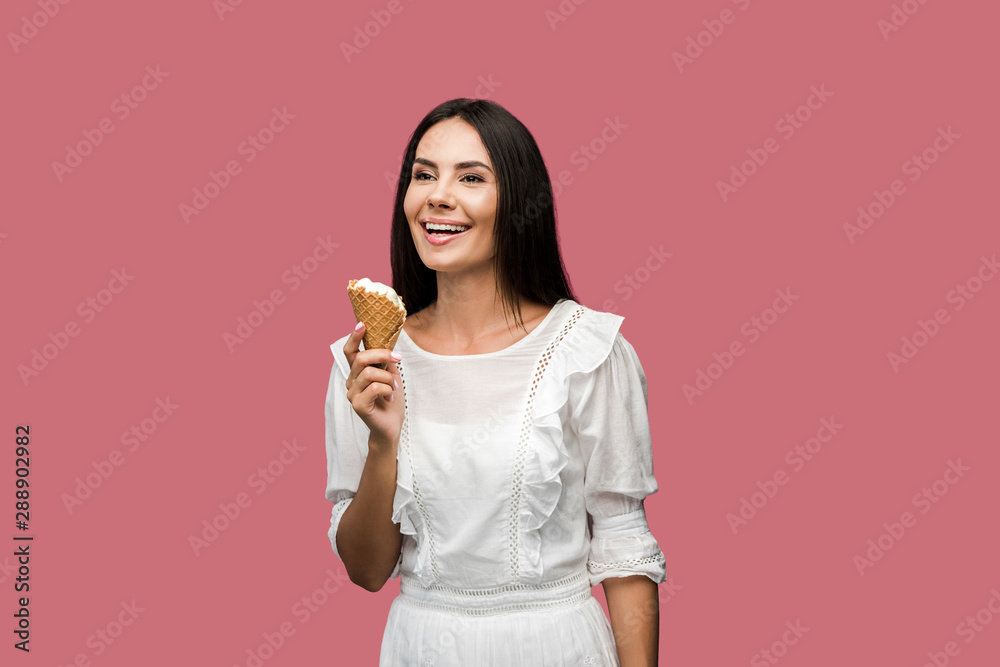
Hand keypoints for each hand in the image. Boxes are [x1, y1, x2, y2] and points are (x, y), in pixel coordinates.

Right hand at [343, 322, 403, 452]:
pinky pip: (374, 387)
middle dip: (381, 355)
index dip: (354, 337)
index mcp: (357, 372)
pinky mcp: (358, 405)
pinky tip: (390, 397)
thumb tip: (388, 348)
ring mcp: (353, 394)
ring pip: (369, 373)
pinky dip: (387, 389)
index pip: (350, 351)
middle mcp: (351, 381)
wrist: (392, 426)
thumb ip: (386, 362)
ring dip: (387, 378)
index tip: (362, 324)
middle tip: (398, 359)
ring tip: (395, 387)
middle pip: (360, 358)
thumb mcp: (391, 376)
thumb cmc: (391, 401)